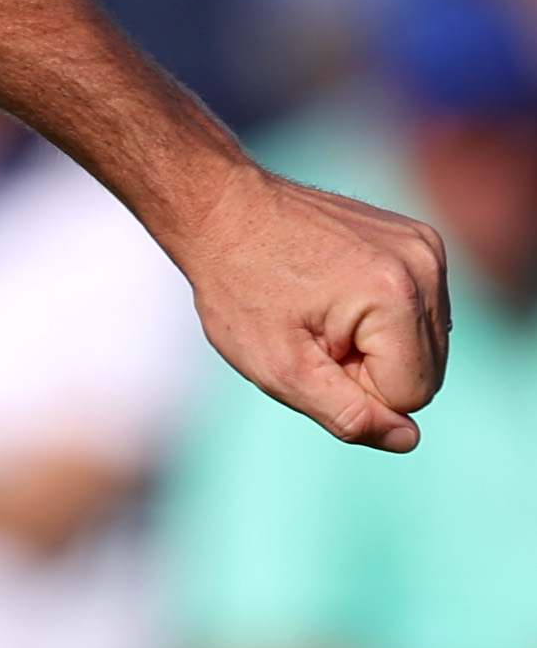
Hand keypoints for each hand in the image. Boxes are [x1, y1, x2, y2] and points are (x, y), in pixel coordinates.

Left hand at [177, 161, 449, 450]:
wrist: (220, 208)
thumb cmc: (237, 286)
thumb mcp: (279, 367)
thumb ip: (348, 414)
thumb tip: (408, 439)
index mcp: (396, 297)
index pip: (410, 396)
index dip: (355, 388)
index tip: (309, 348)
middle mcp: (424, 265)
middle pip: (426, 371)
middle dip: (369, 367)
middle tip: (311, 330)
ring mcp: (425, 247)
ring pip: (427, 345)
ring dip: (376, 343)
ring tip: (321, 309)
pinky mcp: (419, 240)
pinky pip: (420, 311)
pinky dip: (384, 316)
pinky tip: (336, 289)